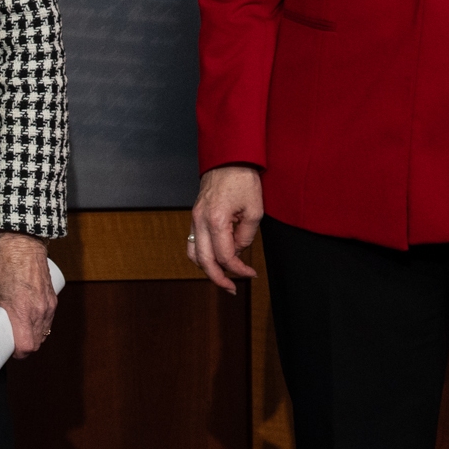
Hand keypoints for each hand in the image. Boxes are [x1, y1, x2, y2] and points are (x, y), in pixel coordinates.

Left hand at [0, 231, 57, 354]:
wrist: (24, 248)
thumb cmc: (6, 268)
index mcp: (22, 311)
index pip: (26, 345)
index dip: (18, 352)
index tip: (12, 351)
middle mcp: (38, 311)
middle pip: (37, 343)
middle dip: (25, 346)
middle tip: (14, 339)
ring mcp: (48, 307)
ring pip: (44, 334)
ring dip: (34, 336)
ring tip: (21, 328)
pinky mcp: (54, 301)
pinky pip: (49, 322)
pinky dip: (40, 325)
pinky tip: (30, 317)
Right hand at [189, 163, 264, 293]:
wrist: (228, 160)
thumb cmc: (242, 180)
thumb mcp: (255, 210)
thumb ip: (246, 236)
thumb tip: (238, 251)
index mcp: (215, 220)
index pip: (225, 256)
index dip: (239, 269)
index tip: (251, 273)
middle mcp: (200, 221)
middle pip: (203, 260)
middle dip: (218, 278)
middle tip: (232, 288)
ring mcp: (194, 218)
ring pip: (193, 253)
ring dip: (207, 268)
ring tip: (222, 277)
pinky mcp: (195, 216)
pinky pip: (193, 242)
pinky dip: (202, 255)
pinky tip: (215, 259)